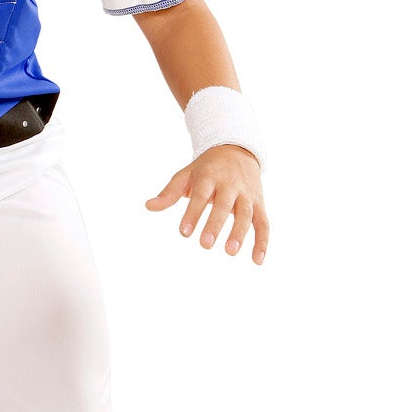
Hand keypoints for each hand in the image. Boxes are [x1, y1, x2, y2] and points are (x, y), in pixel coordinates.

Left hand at [147, 145, 268, 263]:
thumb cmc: (206, 169)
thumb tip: (148, 206)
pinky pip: (263, 223)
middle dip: (215, 224)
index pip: (200, 195)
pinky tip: (257, 260)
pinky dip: (263, 242)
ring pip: (246, 214)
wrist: (237, 150)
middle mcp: (230, 185)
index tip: (184, 233)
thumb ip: (169, 193)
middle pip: (224, 205)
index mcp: (210, 177)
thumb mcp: (186, 175)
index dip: (193, 213)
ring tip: (230, 252)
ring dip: (240, 233)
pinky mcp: (259, 204)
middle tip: (205, 244)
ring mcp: (247, 195)